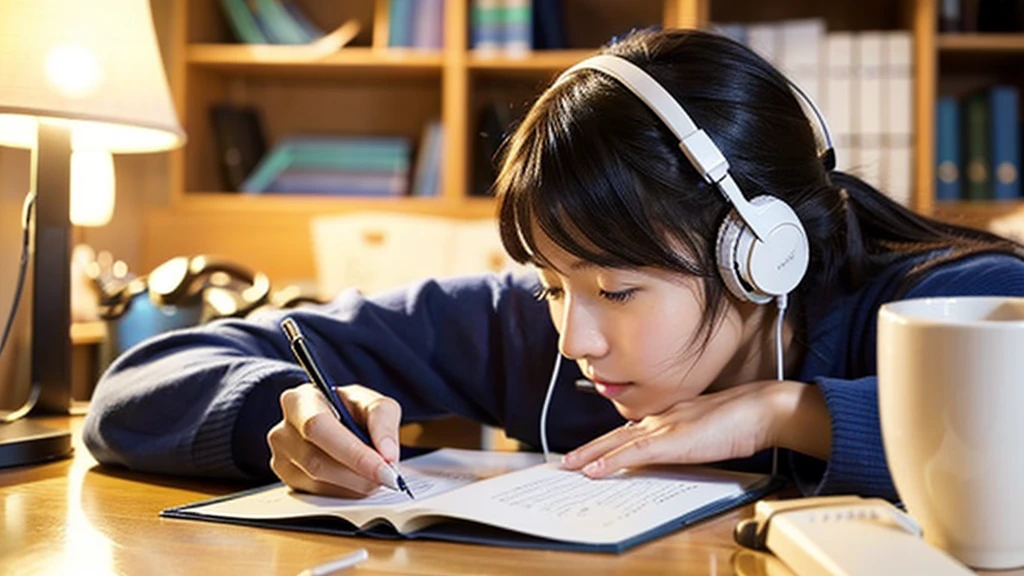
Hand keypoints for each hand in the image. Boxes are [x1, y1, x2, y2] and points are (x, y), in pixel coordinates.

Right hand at [267, 383, 401, 496]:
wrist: (334, 420)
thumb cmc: (349, 409)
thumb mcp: (372, 403)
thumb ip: (383, 420)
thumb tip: (387, 454)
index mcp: (300, 401)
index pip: (319, 427)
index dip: (353, 452)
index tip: (385, 468)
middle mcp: (283, 430)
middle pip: (316, 461)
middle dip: (358, 474)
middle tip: (389, 477)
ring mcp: (281, 458)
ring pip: (317, 483)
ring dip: (355, 485)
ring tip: (376, 476)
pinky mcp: (287, 481)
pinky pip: (317, 495)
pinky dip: (345, 492)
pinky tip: (358, 481)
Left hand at [561, 380, 830, 477]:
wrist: (762, 409)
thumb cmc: (743, 419)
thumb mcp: (707, 431)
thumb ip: (688, 438)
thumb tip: (676, 450)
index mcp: (670, 417)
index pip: (630, 432)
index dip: (607, 443)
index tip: (590, 454)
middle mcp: (661, 419)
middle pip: (615, 436)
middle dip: (588, 449)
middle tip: (565, 462)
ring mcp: (664, 428)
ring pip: (617, 444)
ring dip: (590, 456)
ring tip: (568, 466)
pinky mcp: (672, 440)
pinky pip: (633, 453)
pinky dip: (610, 462)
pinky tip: (594, 471)